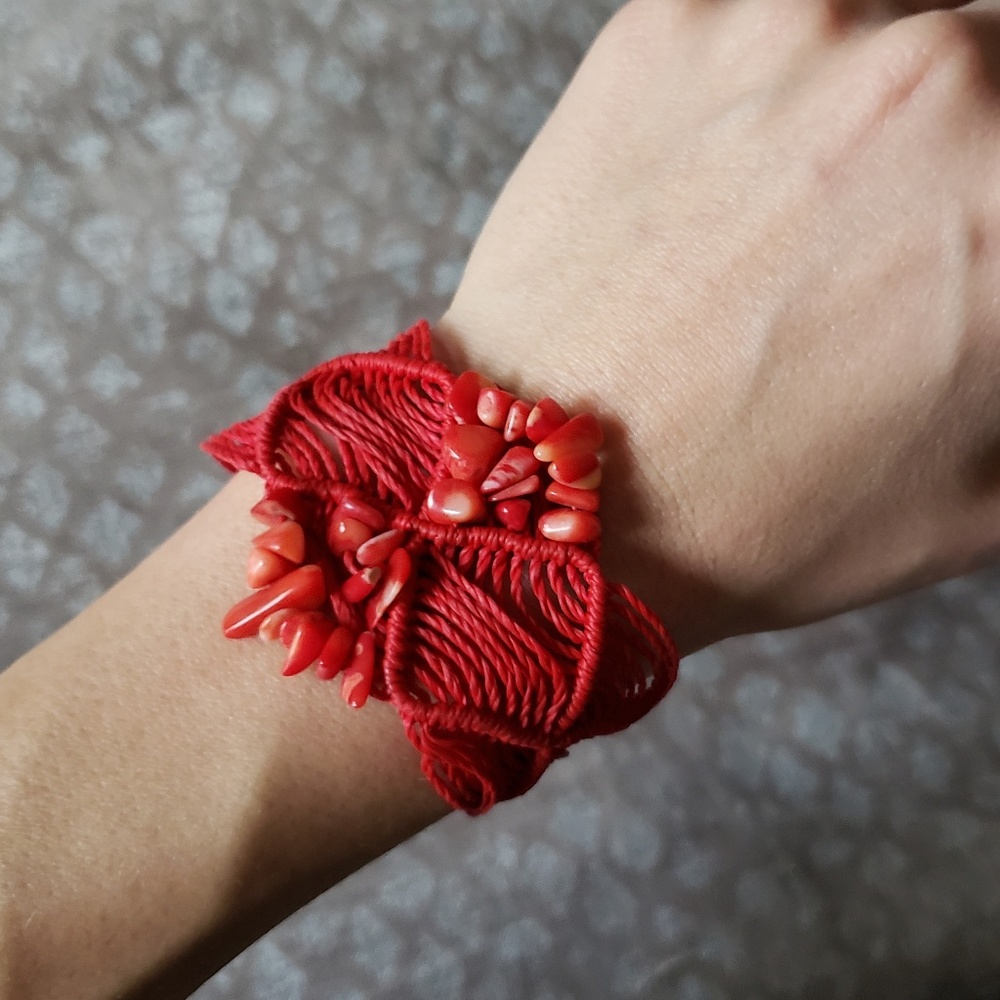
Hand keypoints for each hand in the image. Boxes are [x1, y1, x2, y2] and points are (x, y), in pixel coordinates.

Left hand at [442, 0, 999, 654]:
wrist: (552, 497)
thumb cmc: (752, 517)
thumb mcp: (976, 496)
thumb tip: (996, 291)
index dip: (990, 214)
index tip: (960, 244)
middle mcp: (931, 82)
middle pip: (986, 66)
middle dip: (960, 149)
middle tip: (874, 243)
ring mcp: (787, 33)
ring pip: (881, 28)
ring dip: (864, 109)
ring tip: (785, 225)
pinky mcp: (667, 28)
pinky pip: (757, 25)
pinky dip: (756, 90)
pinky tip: (715, 189)